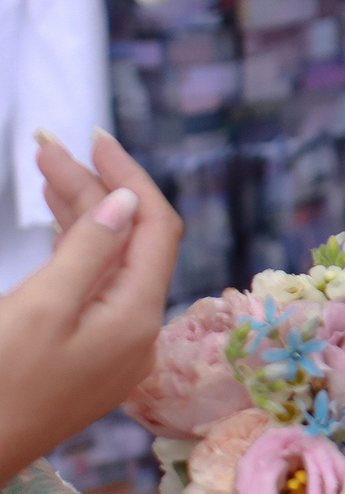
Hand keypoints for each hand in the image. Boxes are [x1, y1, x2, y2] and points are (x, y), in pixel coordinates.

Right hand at [0, 132, 184, 477]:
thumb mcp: (40, 309)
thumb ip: (89, 251)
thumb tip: (128, 202)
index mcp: (138, 318)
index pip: (155, 227)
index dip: (129, 176)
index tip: (92, 137)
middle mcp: (136, 332)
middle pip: (129, 240)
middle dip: (93, 186)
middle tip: (48, 144)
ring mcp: (110, 346)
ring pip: (105, 261)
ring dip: (79, 211)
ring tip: (45, 164)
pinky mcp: (82, 356)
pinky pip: (88, 288)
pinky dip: (71, 248)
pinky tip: (55, 218)